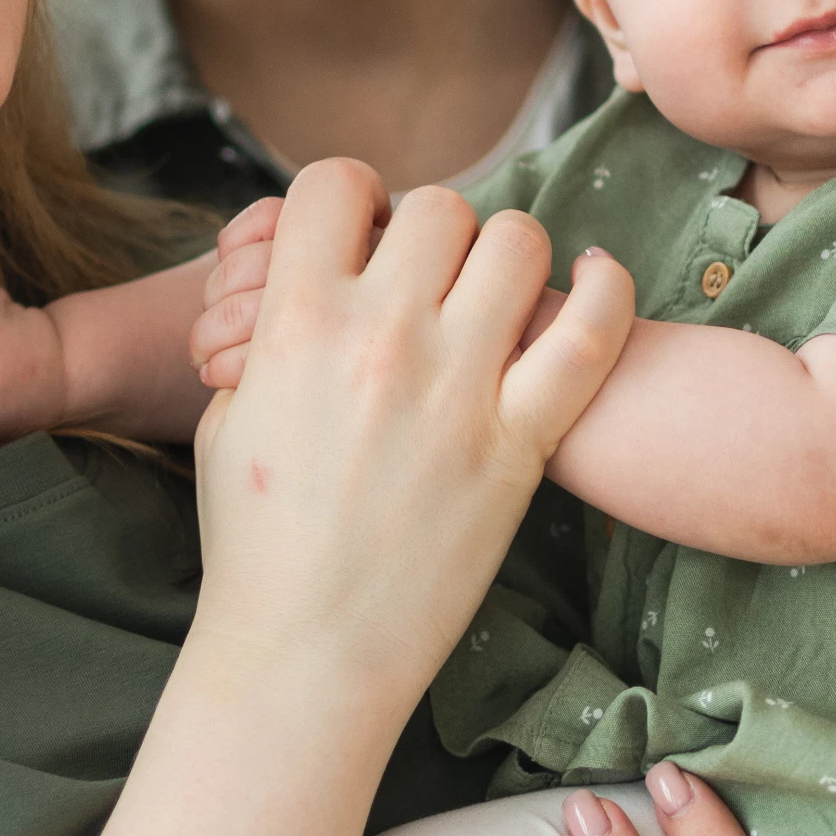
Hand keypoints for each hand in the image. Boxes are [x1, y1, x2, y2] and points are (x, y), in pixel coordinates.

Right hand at [186, 162, 631, 711]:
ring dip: (506, 255)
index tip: (360, 231)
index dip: (348, 196)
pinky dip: (607, 291)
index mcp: (295, 322)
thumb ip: (270, 336)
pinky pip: (589, 337)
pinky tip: (597, 278)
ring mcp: (457, 388)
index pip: (334, 183)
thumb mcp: (228, 418)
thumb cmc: (256, 545)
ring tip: (495, 291)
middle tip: (429, 275)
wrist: (303, 652)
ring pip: (516, 244)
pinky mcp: (519, 443)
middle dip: (431, 229)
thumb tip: (304, 281)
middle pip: (436, 206)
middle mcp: (381, 338)